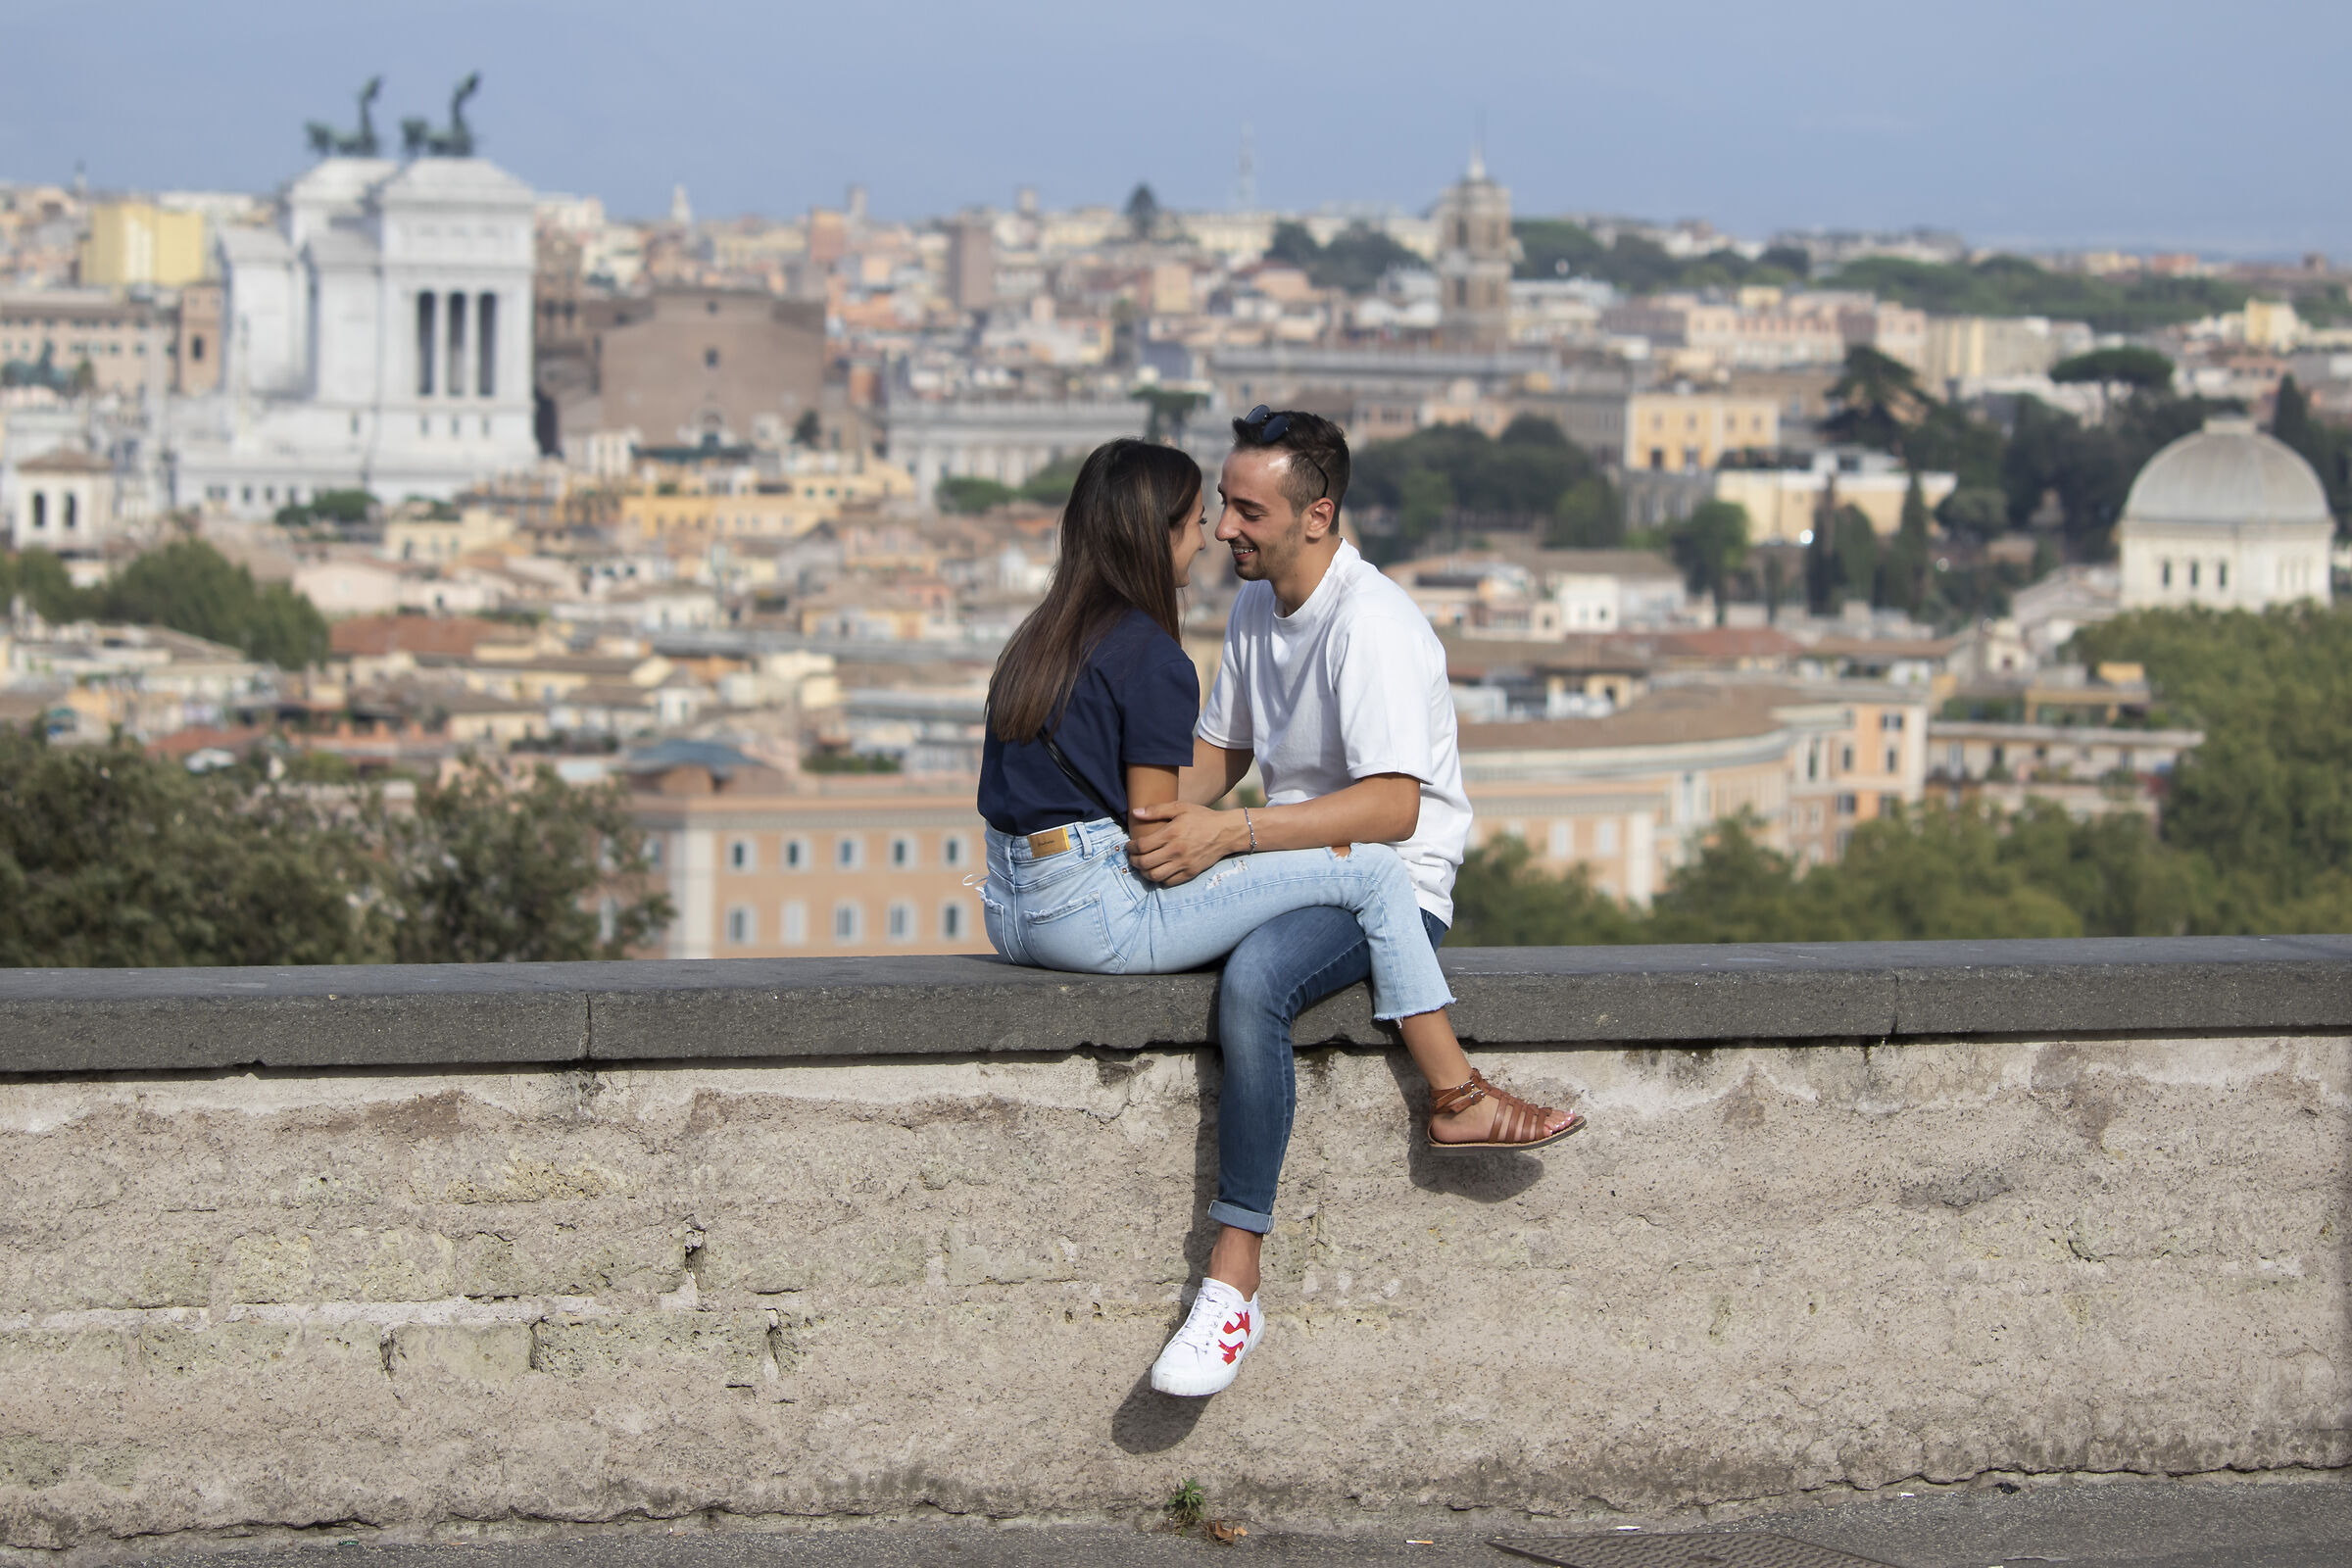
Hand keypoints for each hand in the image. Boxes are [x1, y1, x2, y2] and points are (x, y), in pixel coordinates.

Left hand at [1125, 800, 1243, 885]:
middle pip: (1145, 863)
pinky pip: (1169, 882)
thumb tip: (1135, 812)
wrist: (1226, 832)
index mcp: (1171, 833)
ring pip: (1155, 876)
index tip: (1129, 845)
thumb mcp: (1180, 808)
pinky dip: (1159, 879)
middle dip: (1133, 861)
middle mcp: (1176, 851)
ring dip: (1144, 872)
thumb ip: (1157, 810)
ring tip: (1142, 866)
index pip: (1142, 845)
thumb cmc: (1202, 818)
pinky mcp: (1191, 873)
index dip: (1131, 847)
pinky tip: (1158, 871)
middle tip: (1132, 857)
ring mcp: (1184, 864)